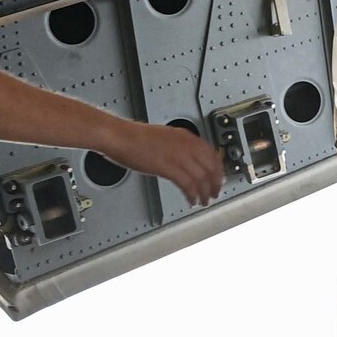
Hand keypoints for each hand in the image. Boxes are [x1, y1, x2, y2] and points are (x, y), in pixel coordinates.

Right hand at [105, 122, 224, 205]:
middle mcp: (186, 145)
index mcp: (186, 136)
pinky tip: (191, 200)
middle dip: (215, 183)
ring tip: (204, 200)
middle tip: (215, 193)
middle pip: (211, 167)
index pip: (212, 154)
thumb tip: (187, 161)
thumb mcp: (165, 137)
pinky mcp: (167, 167)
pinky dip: (192, 194)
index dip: (218, 170)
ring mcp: (178, 155)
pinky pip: (188, 184)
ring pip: (202, 178)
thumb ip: (179, 147)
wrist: (117, 135)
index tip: (218, 179)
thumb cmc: (133, 136)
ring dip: (205, 192)